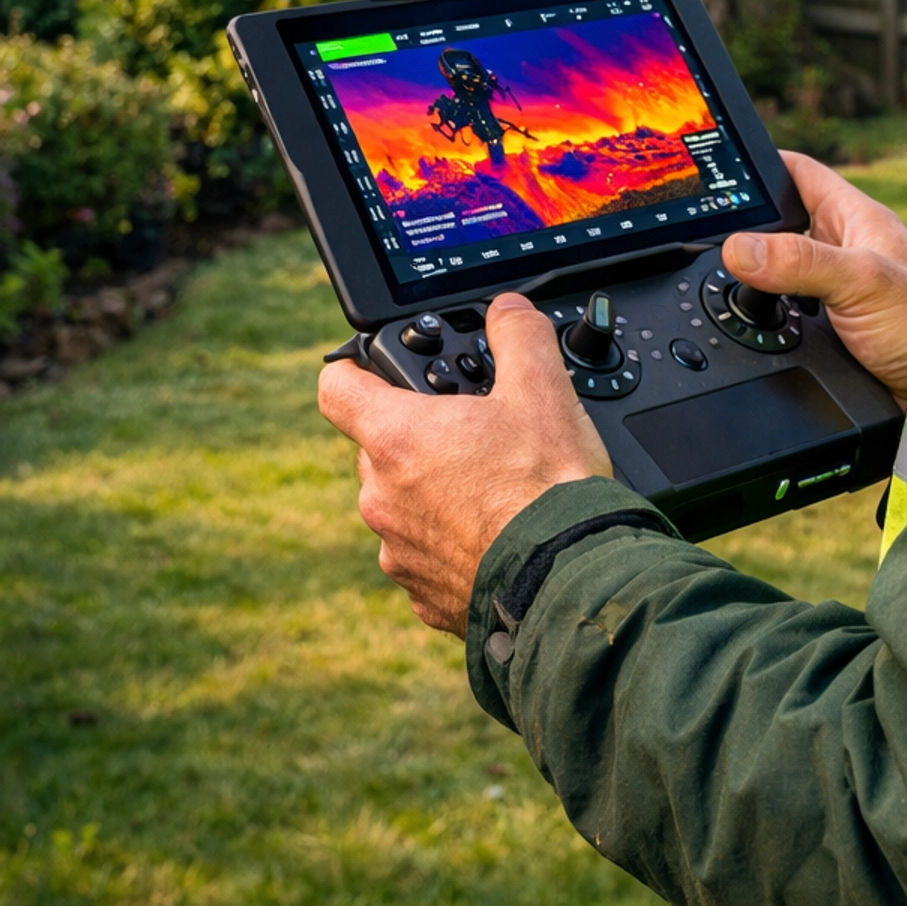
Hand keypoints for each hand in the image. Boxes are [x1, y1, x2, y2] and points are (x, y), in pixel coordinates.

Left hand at [317, 295, 610, 635]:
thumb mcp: (543, 388)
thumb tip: (507, 311)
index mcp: (397, 439)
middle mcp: (382, 499)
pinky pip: (425, 556)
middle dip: (417, 436)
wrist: (567, 582)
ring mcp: (398, 553)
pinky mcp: (422, 597)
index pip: (336, 388)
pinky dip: (452, 543)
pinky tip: (497, 535)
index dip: (354, 369)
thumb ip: (518, 334)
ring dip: (433, 493)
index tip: (378, 369)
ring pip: (401, 505)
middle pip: (378, 448)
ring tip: (493, 488)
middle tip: (472, 431)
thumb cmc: (548, 487)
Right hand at [723, 151, 906, 404]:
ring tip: (723, 286)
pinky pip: (787, 317)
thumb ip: (799, 262)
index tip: (719, 167)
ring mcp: (838, 293)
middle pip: (781, 226)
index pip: (798, 173)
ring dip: (756, 284)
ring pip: (780, 276)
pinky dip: (767, 322)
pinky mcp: (834, 334)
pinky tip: (753, 331)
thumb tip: (738, 247)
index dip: (759, 166)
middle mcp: (844, 250)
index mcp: (854, 219)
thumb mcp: (861, 281)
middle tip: (705, 236)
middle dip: (746, 232)